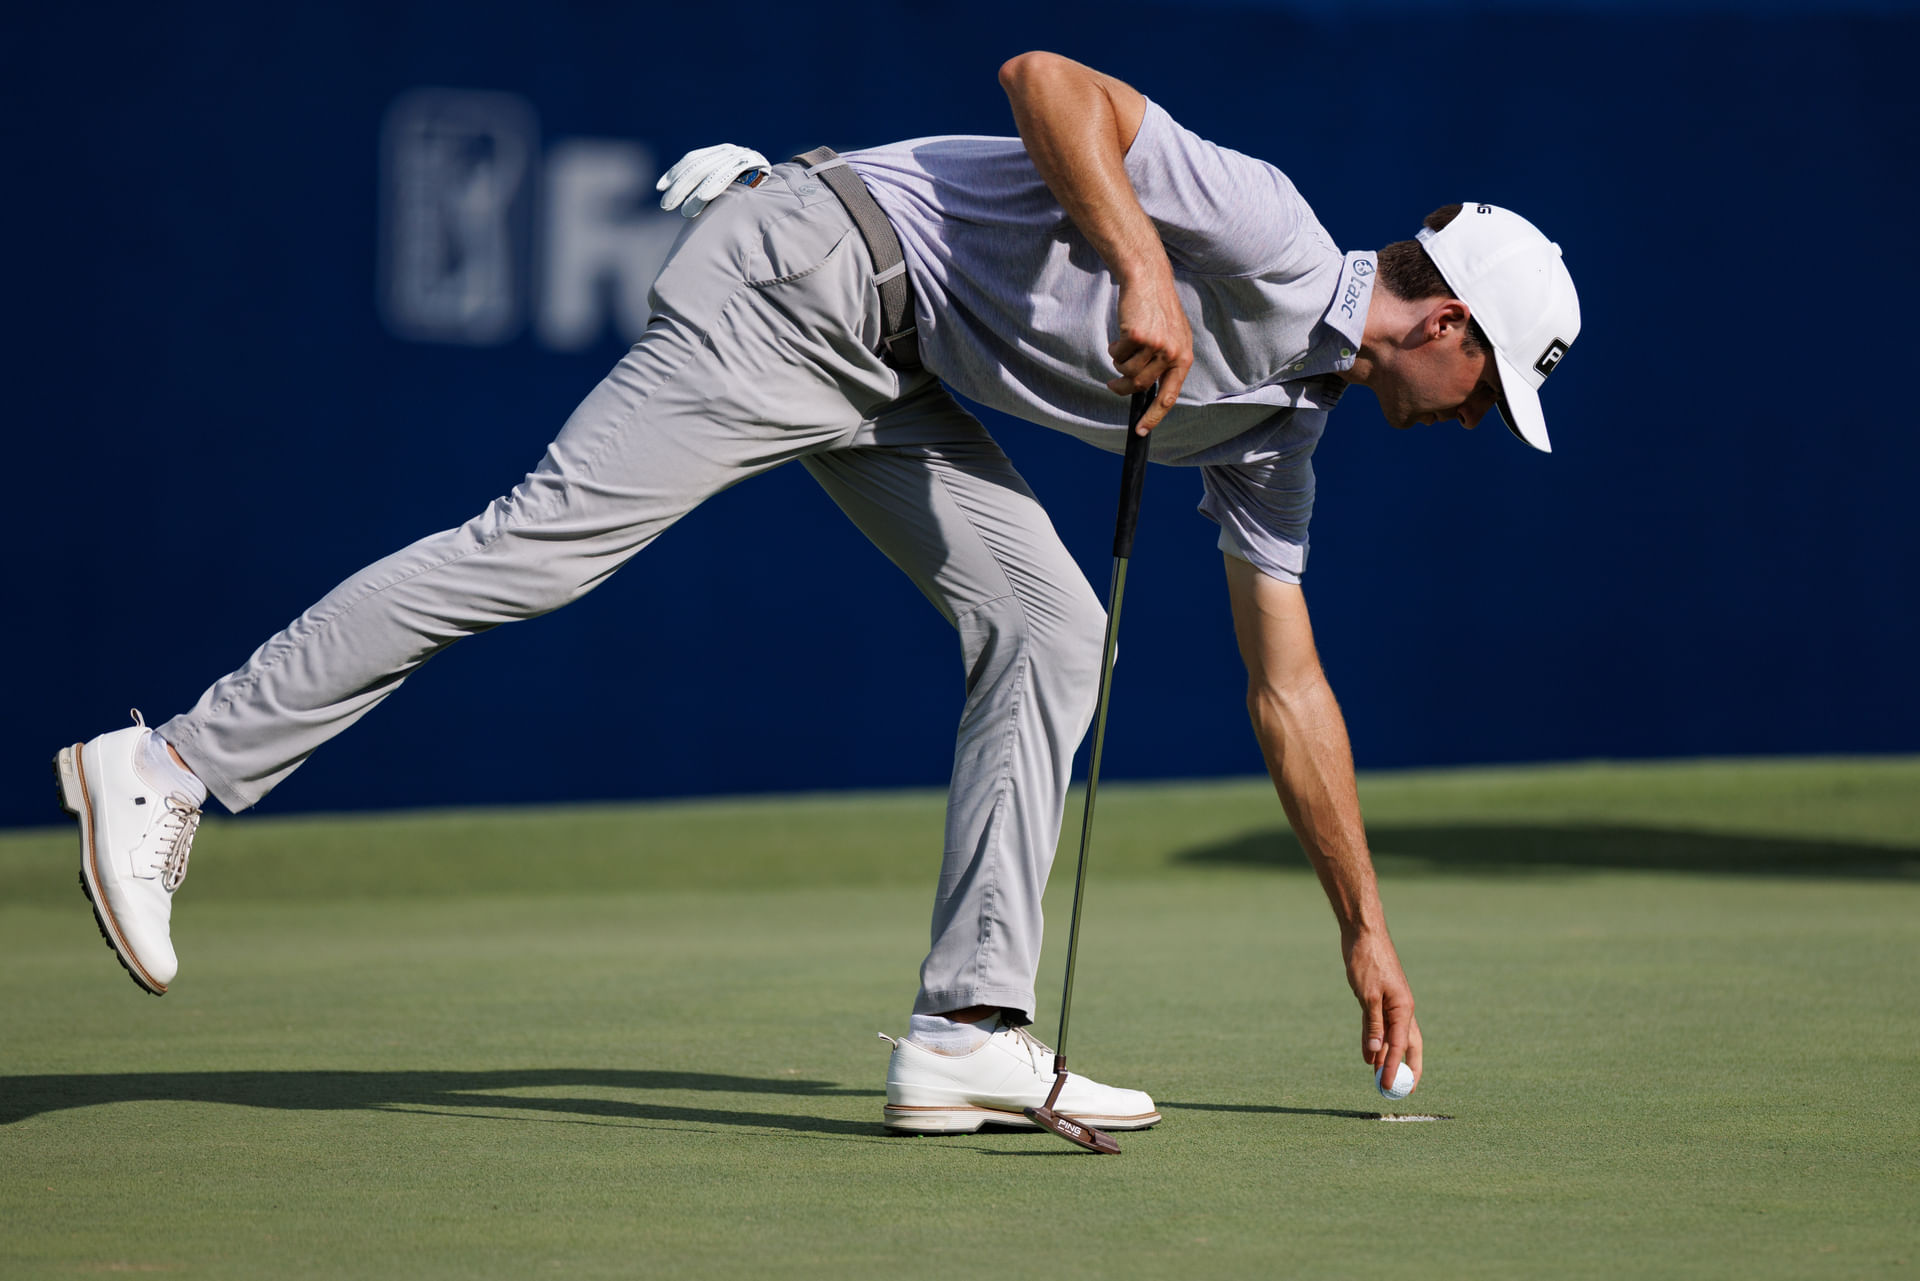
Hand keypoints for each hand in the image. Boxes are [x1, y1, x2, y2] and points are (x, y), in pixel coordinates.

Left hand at [656, 144, 771, 217]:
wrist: (789, 189)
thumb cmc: (755, 194)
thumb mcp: (728, 190)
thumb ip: (708, 192)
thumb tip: (683, 208)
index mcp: (721, 153)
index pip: (693, 159)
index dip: (676, 172)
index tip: (660, 187)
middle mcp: (729, 150)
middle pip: (697, 165)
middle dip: (679, 186)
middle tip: (666, 205)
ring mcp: (740, 155)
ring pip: (708, 170)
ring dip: (692, 193)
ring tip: (682, 212)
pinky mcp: (750, 163)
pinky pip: (726, 174)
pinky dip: (712, 186)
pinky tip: (701, 199)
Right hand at [1106, 269, 1190, 433]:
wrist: (1149, 280)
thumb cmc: (1158, 310)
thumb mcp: (1172, 337)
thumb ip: (1165, 363)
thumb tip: (1149, 391)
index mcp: (1183, 358)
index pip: (1168, 397)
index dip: (1153, 417)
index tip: (1141, 431)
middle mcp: (1172, 354)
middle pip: (1141, 386)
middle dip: (1123, 387)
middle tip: (1113, 384)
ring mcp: (1155, 345)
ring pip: (1127, 371)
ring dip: (1119, 363)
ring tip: (1122, 348)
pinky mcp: (1137, 336)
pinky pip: (1117, 355)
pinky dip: (1114, 348)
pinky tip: (1121, 335)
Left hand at [1344, 928, 1421, 1093]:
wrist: (1363, 933)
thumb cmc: (1367, 960)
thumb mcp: (1367, 995)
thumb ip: (1372, 1025)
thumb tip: (1374, 1055)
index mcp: (1403, 1009)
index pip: (1400, 1046)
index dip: (1394, 1069)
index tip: (1388, 1088)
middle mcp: (1402, 1009)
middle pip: (1407, 1046)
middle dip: (1406, 1068)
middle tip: (1401, 1090)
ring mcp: (1391, 1004)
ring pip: (1393, 1038)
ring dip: (1388, 1057)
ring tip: (1381, 1078)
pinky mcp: (1379, 998)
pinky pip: (1381, 1026)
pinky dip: (1376, 1041)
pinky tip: (1369, 1055)